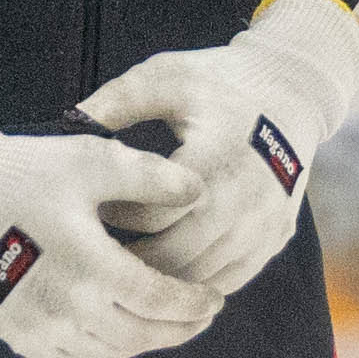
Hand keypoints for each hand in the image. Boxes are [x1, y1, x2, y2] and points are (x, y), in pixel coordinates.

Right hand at [0, 77, 219, 357]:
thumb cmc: (25, 170)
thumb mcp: (95, 161)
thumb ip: (153, 178)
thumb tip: (201, 191)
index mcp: (90, 266)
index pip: (159, 301)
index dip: (194, 304)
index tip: (217, 299)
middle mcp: (64, 308)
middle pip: (138, 335)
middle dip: (178, 330)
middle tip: (204, 317)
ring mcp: (35, 327)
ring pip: (107, 354)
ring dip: (142, 344)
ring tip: (166, 326)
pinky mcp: (14, 334)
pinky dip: (102, 355)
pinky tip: (118, 337)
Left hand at [75, 0, 358, 296]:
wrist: (294, 93)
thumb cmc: (221, 82)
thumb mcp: (168, 76)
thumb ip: (116, 102)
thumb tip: (65, 126)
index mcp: (216, 158)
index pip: (151, 214)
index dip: (113, 218)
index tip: (90, 213)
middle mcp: (247, 198)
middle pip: (174, 257)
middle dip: (130, 262)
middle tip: (95, 257)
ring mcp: (265, 224)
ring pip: (200, 278)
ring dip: (161, 279)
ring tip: (125, 266)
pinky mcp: (276, 238)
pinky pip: (227, 280)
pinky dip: (193, 282)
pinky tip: (165, 269)